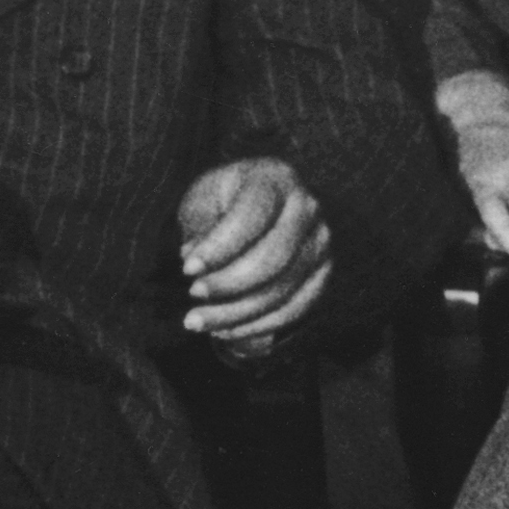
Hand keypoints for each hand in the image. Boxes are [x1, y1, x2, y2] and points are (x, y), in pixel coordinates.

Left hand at [175, 156, 331, 355]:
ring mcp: (321, 244)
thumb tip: (196, 261)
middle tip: (193, 295)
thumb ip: (200, 227)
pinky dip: (256, 326)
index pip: (251, 217)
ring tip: (197, 321)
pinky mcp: (322, 275)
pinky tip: (223, 330)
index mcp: (275, 178)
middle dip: (228, 285)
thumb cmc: (226, 200)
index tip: (186, 269)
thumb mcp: (204, 199)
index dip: (219, 248)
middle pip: (273, 259)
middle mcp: (307, 208)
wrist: (262, 206)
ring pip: (282, 291)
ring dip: (236, 314)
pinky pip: (293, 311)